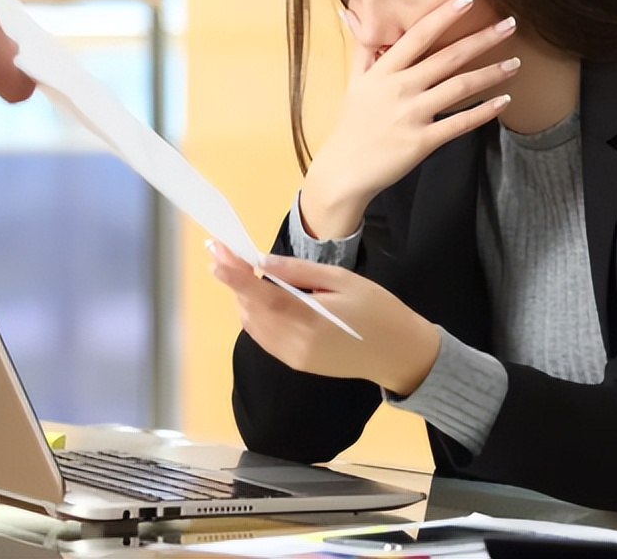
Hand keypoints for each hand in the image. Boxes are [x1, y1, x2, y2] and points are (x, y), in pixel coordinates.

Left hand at [209, 241, 439, 395]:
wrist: (400, 354)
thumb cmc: (378, 310)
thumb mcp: (343, 280)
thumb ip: (300, 272)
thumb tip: (263, 262)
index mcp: (310, 320)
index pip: (261, 296)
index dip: (235, 276)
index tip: (216, 255)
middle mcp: (295, 344)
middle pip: (251, 310)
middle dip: (235, 281)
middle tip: (225, 254)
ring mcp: (294, 357)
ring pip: (253, 325)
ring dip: (243, 298)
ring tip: (240, 271)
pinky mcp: (297, 364)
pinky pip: (265, 337)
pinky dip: (255, 315)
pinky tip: (259, 298)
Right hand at [300, 0, 516, 238]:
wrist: (344, 170)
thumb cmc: (352, 125)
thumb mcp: (353, 83)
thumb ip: (362, 49)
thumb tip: (347, 11)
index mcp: (382, 72)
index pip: (417, 36)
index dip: (443, 16)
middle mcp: (398, 89)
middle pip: (447, 57)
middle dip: (482, 39)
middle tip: (510, 23)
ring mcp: (411, 115)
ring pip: (459, 88)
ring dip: (491, 73)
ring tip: (515, 63)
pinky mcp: (422, 141)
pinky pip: (459, 123)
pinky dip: (483, 112)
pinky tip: (503, 101)